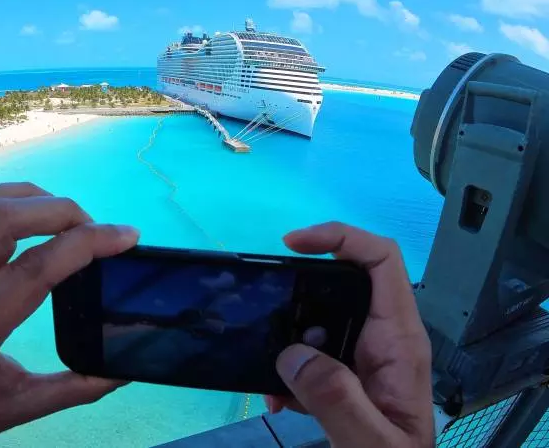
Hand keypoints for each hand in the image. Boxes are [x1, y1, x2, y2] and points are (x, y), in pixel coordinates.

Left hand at [0, 183, 138, 446]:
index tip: (125, 237)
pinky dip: (1, 197)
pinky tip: (29, 209)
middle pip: (1, 222)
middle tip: (97, 227)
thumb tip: (127, 367)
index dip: (86, 243)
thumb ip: (80, 386)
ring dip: (30, 197)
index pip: (34, 270)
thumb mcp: (25, 407)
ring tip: (66, 215)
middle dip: (61, 210)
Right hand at [265, 222, 433, 447]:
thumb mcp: (370, 443)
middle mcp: (385, 339)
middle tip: (265, 308)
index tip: (292, 244)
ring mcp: (367, 357)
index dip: (340, 237)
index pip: (381, 260)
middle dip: (300, 289)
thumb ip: (336, 400)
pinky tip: (280, 399)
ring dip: (288, 337)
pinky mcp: (350, 377)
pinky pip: (316, 354)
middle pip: (346, 280)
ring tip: (266, 368)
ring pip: (323, 318)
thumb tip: (293, 355)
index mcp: (399, 341)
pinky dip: (291, 370)